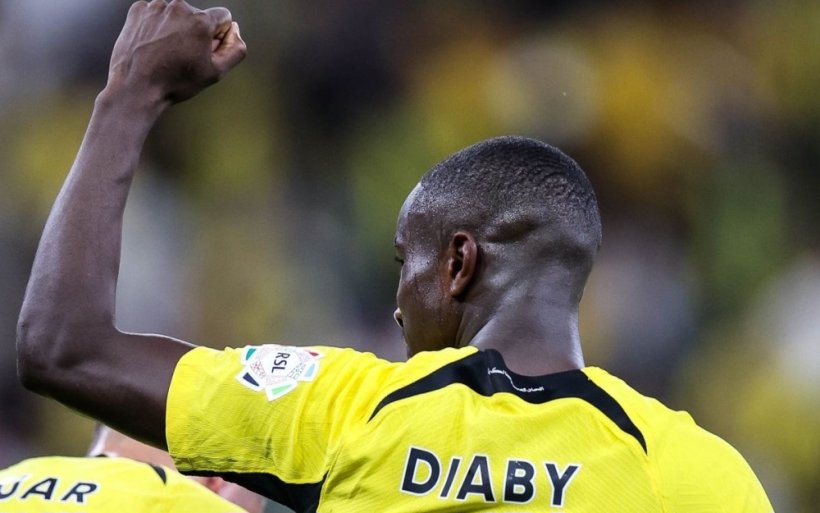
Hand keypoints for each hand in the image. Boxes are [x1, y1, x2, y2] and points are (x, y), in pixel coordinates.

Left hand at [107, 0, 245, 103]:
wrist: (136, 86)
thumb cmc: (174, 82)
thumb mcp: (215, 73)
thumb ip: (236, 49)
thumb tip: (234, 31)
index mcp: (201, 21)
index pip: (223, 16)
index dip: (218, 35)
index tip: (205, 50)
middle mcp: (179, 7)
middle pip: (198, 16)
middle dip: (195, 31)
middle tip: (182, 55)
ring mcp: (156, 7)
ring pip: (176, 14)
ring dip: (175, 28)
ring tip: (165, 51)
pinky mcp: (138, 9)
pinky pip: (155, 13)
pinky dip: (156, 25)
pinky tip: (152, 44)